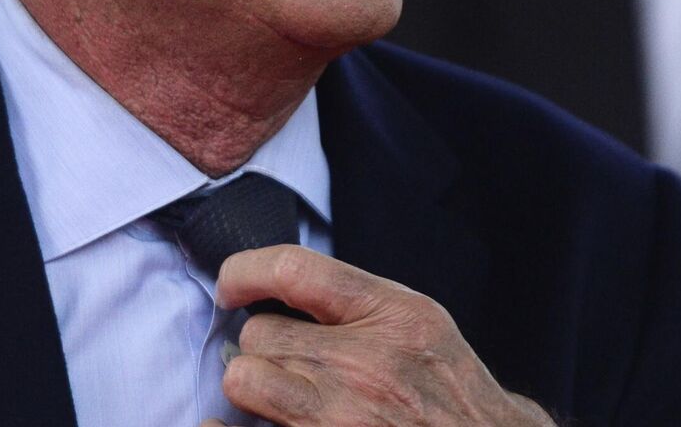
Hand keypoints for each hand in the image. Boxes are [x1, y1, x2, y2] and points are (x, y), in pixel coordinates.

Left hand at [204, 245, 555, 426]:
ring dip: (254, 387)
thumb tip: (285, 286)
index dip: (245, 272)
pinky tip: (256, 421)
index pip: (293, 270)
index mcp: (391, 316)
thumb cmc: (449, 393)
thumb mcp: (420, 324)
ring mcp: (338, 417)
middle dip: (266, 348)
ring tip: (281, 398)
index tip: (232, 287)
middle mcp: (362, 365)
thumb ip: (359, 302)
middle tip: (290, 364)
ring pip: (244, 379)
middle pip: (259, 333)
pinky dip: (230, 426)